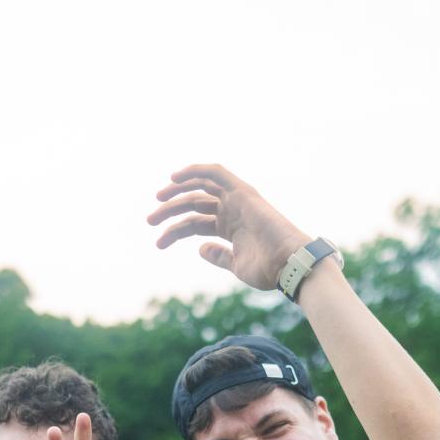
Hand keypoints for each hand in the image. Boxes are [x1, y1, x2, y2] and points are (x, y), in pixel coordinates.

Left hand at [148, 165, 310, 289]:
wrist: (289, 264)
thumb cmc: (268, 269)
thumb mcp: (236, 265)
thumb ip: (218, 256)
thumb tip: (199, 249)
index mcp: (230, 228)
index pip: (196, 223)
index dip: (175, 231)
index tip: (158, 242)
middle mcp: (232, 211)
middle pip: (193, 205)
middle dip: (169, 211)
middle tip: (149, 221)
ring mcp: (237, 201)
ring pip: (199, 190)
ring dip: (176, 192)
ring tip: (157, 202)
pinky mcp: (242, 192)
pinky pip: (215, 173)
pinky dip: (195, 170)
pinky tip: (174, 177)